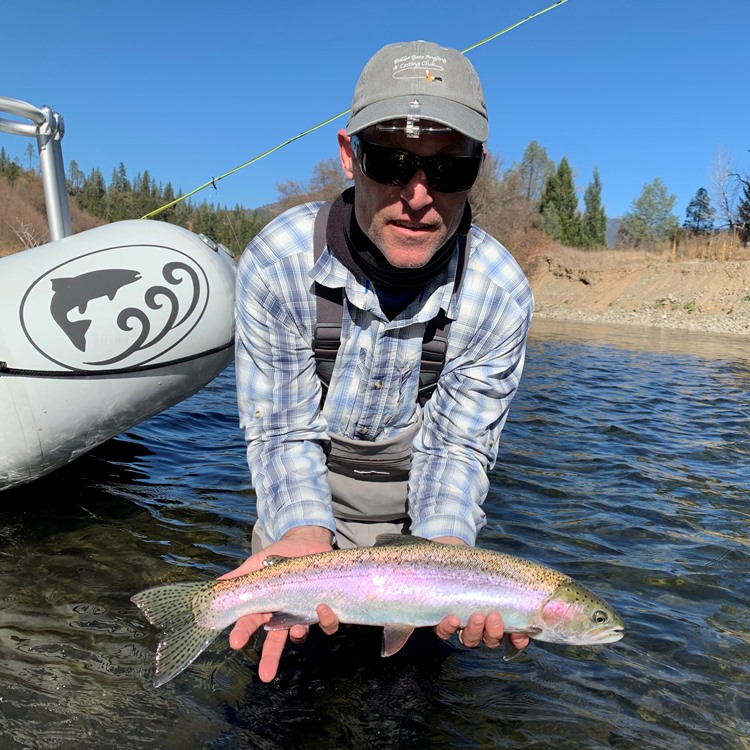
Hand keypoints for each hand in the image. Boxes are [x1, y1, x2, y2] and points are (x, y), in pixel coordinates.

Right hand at [219, 525, 339, 681]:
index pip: (249, 623)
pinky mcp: (322, 608)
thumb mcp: (257, 562)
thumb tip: (216, 585)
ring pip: (300, 635)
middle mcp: (282, 614)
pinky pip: (326, 623)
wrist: (307, 542)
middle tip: (265, 675)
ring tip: (297, 629)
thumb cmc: (279, 555)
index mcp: (264, 605)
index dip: (241, 633)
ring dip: (298, 635)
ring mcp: (303, 613)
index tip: (236, 642)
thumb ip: (240, 575)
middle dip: (269, 659)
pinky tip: (324, 608)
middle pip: (273, 641)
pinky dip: (326, 620)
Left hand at [431, 536, 530, 653]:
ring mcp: (463, 623)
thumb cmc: (488, 566)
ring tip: (476, 616)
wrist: (456, 556)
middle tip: (494, 617)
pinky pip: (444, 631)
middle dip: (494, 632)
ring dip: (474, 631)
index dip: (518, 642)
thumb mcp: (511, 573)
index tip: (519, 637)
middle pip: (490, 639)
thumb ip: (527, 586)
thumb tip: (556, 596)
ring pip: (469, 638)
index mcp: (503, 619)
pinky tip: (451, 618)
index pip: (514, 638)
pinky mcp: (442, 617)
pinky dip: (447, 628)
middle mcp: (484, 626)